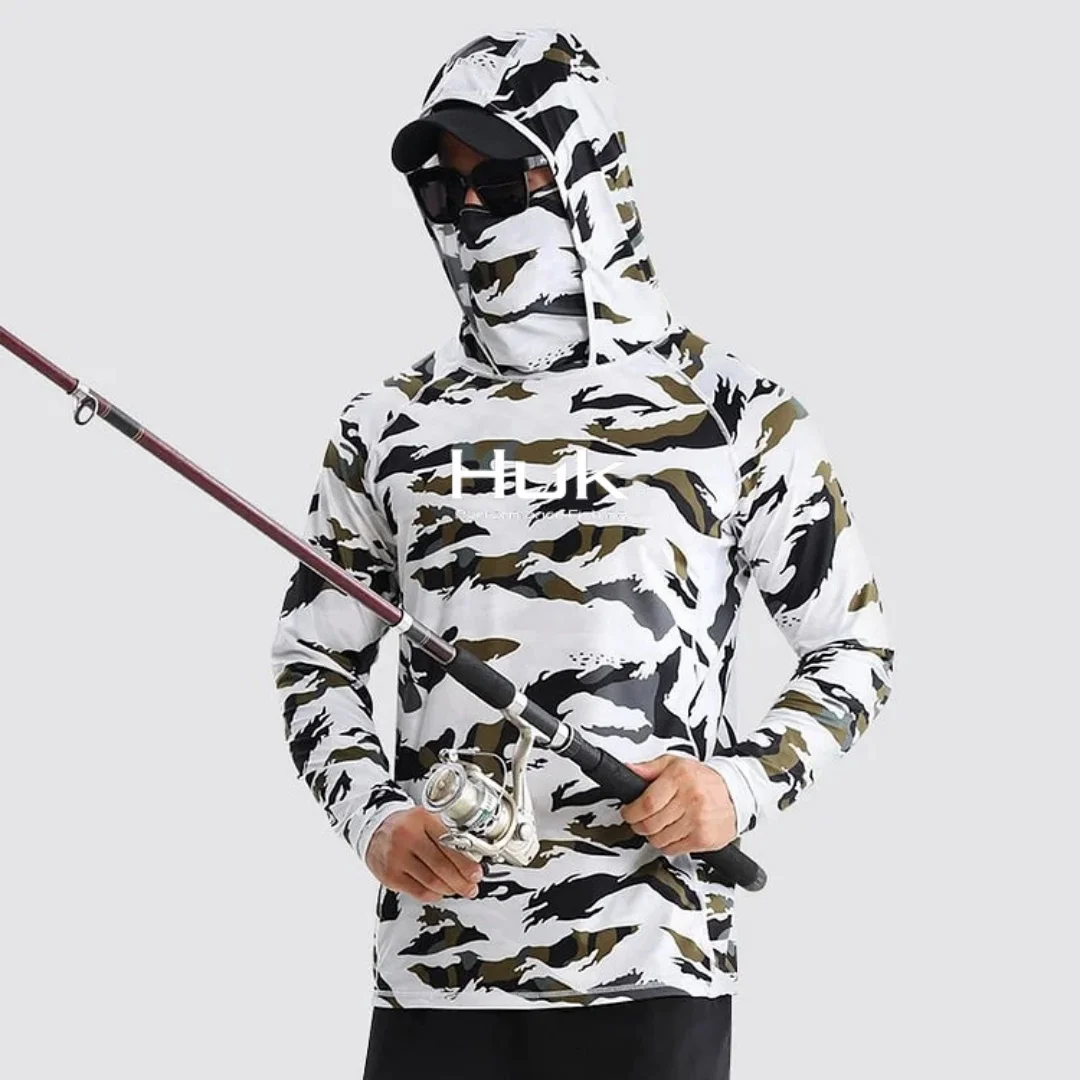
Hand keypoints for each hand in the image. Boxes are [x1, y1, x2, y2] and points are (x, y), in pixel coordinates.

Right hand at [364, 807, 483, 902]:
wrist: (376, 830)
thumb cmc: (408, 825)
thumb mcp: (427, 818)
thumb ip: (448, 831)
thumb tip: (475, 854)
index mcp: (422, 818)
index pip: (448, 844)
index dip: (466, 862)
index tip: (477, 873)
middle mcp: (407, 836)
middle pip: (441, 866)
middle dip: (461, 881)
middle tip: (471, 887)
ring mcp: (396, 857)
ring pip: (431, 882)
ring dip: (450, 889)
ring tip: (459, 889)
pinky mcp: (390, 875)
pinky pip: (419, 892)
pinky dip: (434, 894)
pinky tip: (440, 891)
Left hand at [621, 755, 736, 857]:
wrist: (735, 794)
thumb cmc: (703, 780)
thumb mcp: (675, 764)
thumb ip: (649, 768)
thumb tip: (629, 769)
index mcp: (680, 778)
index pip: (646, 803)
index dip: (632, 812)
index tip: (628, 813)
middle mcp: (690, 799)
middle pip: (650, 823)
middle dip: (639, 825)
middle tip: (639, 821)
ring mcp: (697, 820)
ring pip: (659, 839)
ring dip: (652, 836)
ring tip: (658, 826)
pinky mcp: (703, 838)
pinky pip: (673, 849)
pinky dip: (666, 845)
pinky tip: (671, 834)